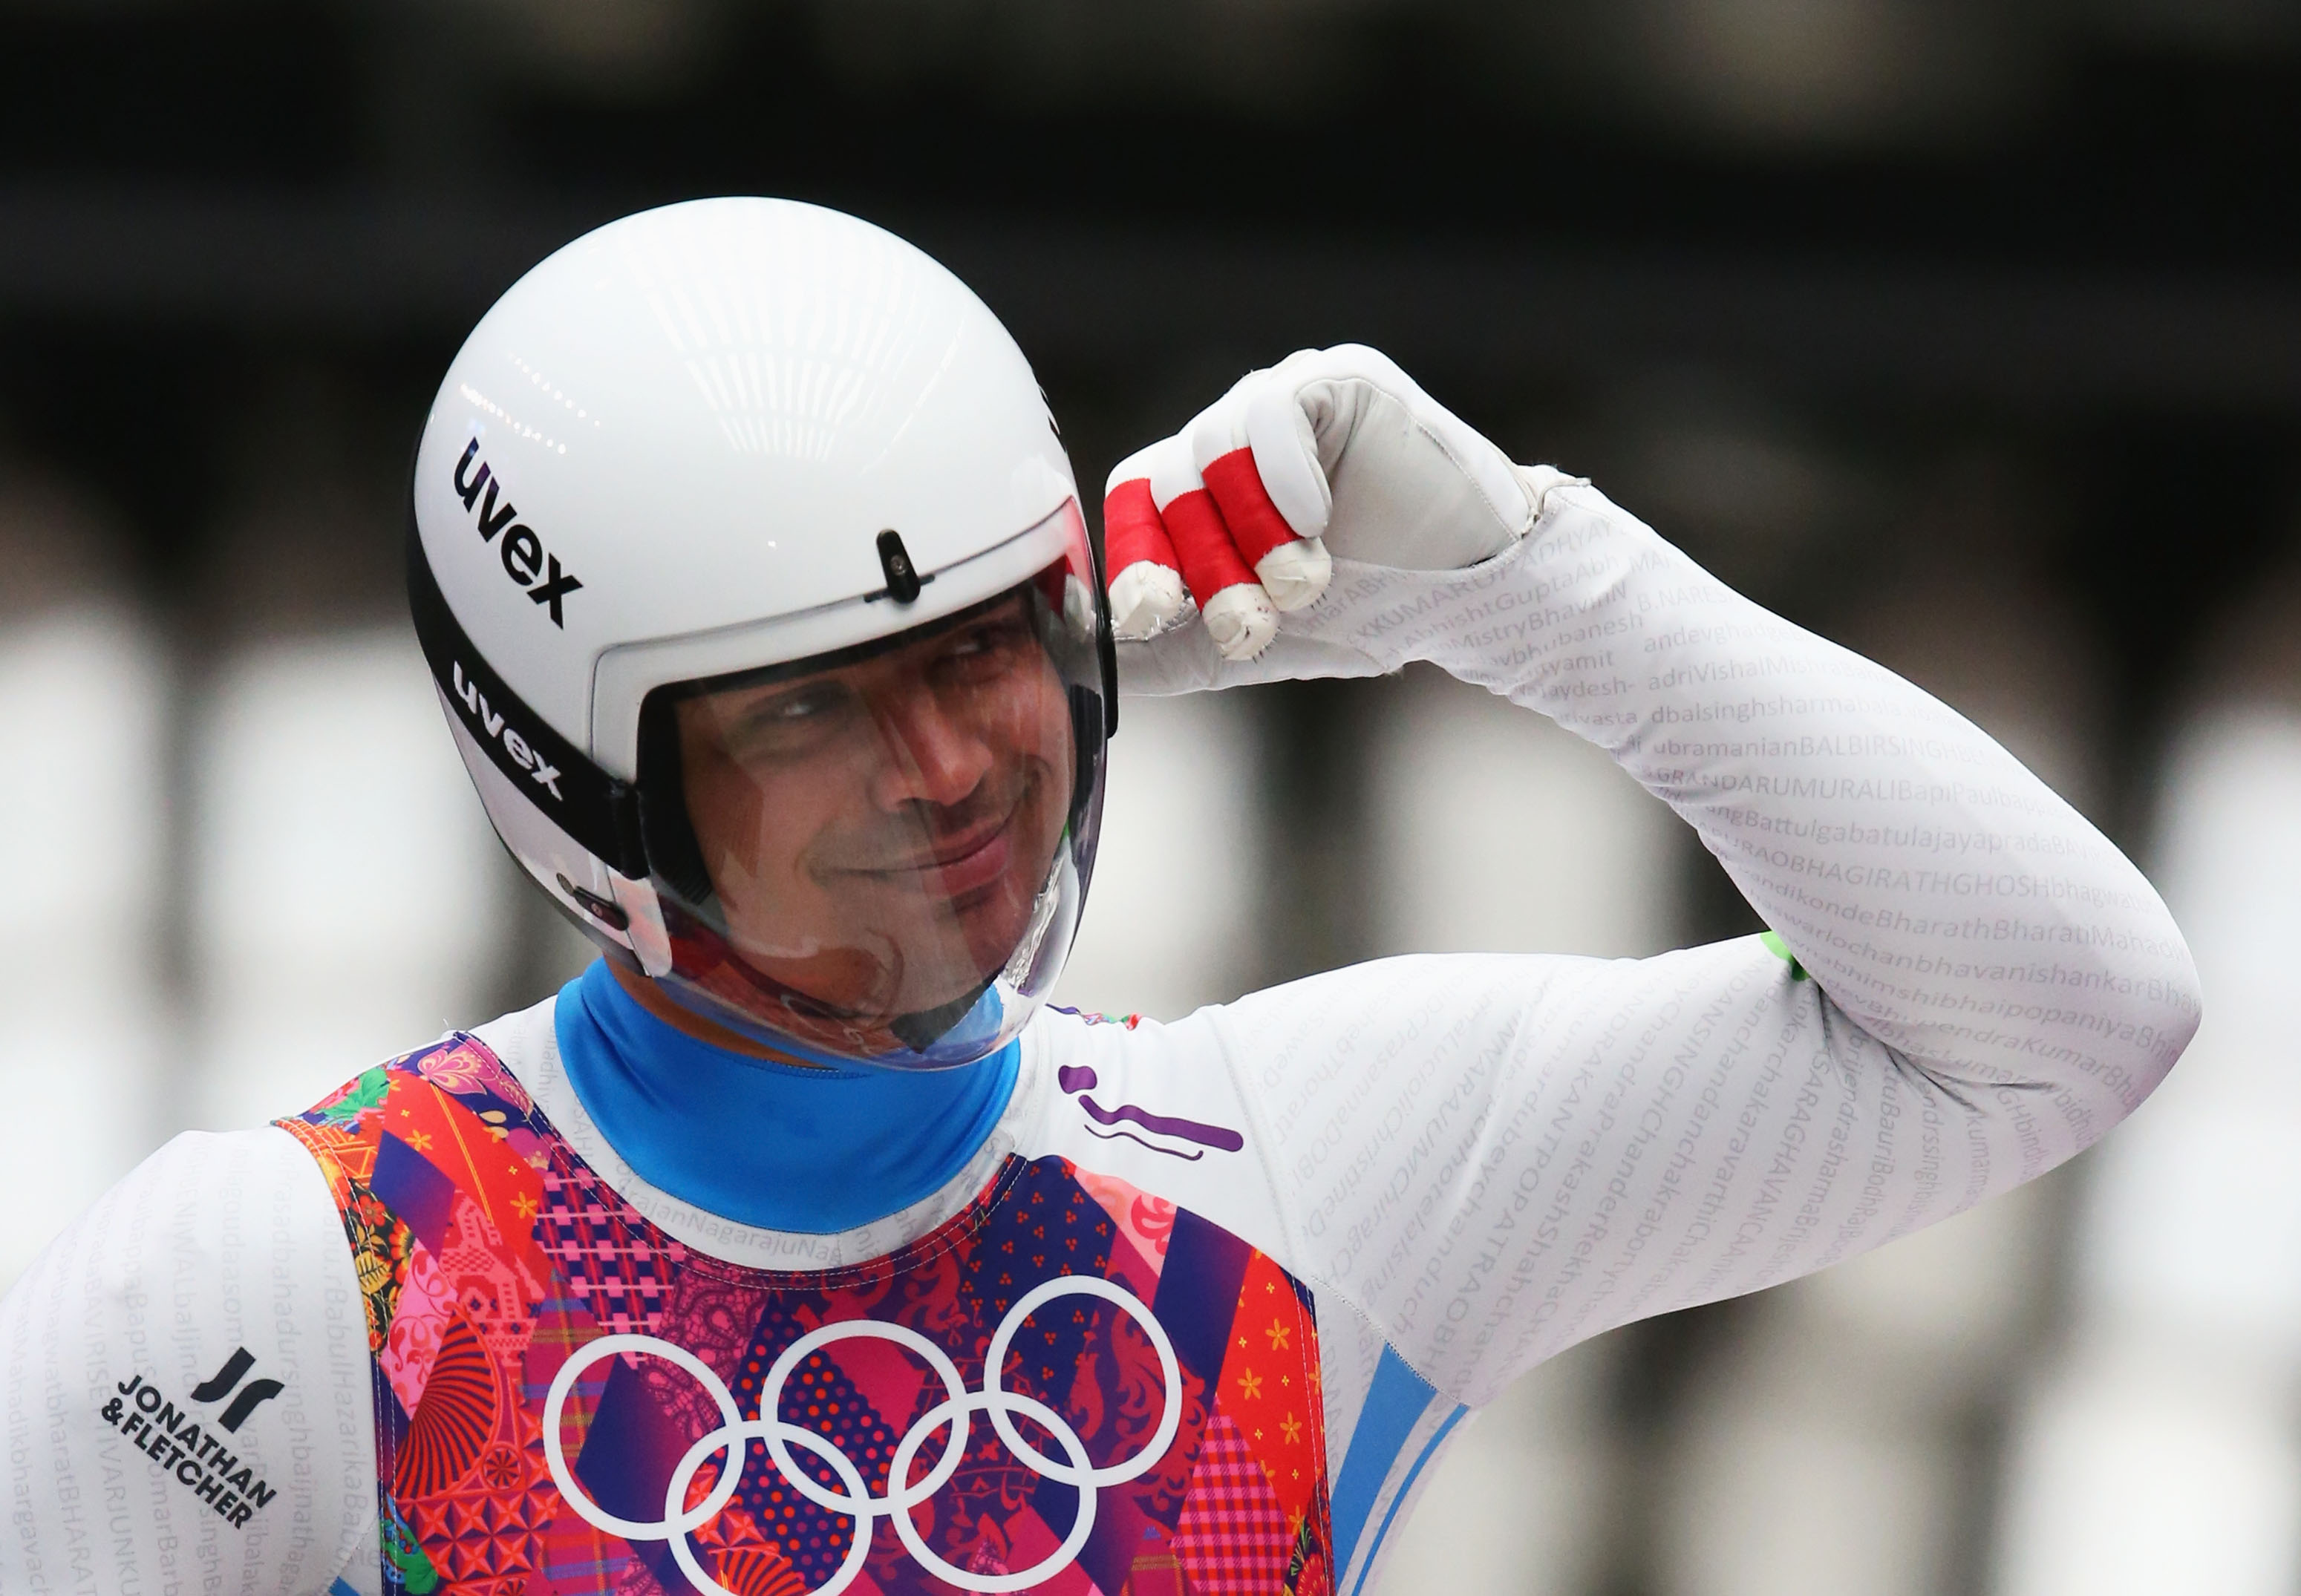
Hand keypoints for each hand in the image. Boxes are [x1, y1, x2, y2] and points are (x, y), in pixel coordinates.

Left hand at [1102, 345, 1533, 662]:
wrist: (1468, 593)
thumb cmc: (1365, 613)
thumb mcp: (1250, 647)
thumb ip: (1167, 651)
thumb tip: (1086, 655)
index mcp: (1203, 490)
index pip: (1135, 505)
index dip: (1135, 560)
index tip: (1151, 614)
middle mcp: (1233, 436)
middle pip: (1169, 482)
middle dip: (1204, 568)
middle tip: (1251, 626)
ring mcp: (1284, 399)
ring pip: (1213, 450)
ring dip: (1251, 534)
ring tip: (1305, 585)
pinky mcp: (1338, 378)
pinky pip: (1273, 412)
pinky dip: (1283, 476)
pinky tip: (1318, 519)